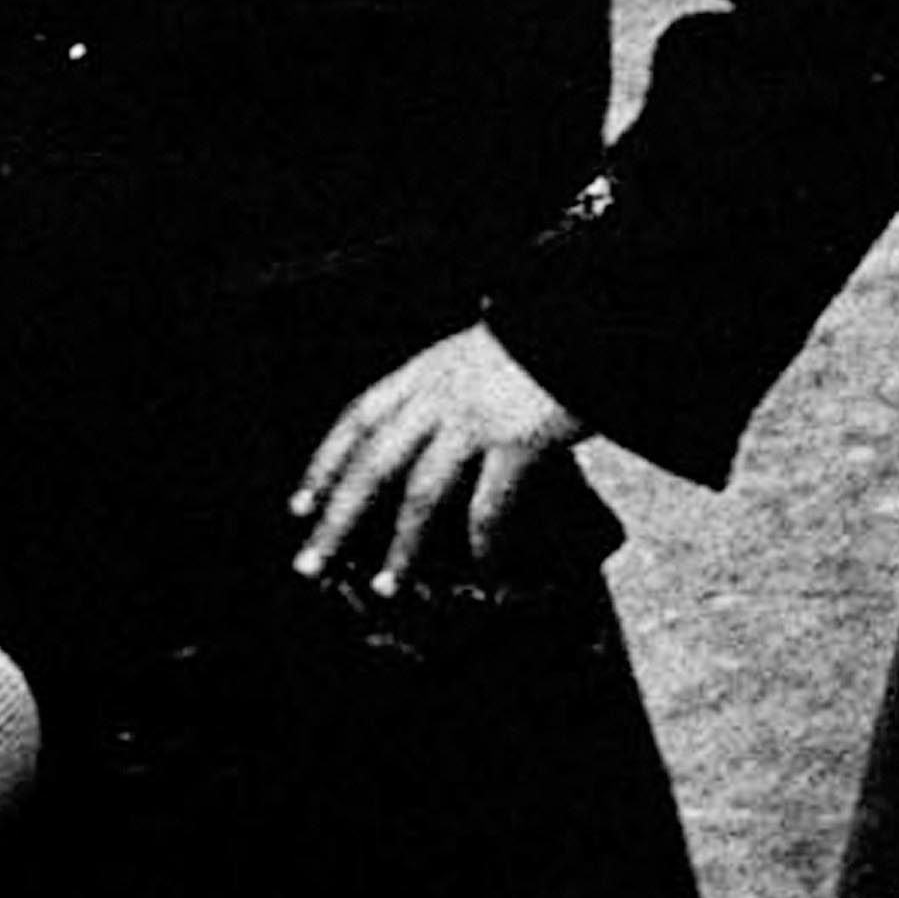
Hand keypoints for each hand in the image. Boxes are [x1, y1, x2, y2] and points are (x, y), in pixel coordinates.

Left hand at [290, 326, 585, 593]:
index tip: (301, 504)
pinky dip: (484, 544)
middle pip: (373, 464)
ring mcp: (477, 416)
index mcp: (429, 366)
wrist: (597, 310)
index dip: (324, 464)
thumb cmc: (551, 331)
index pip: (358, 417)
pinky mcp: (518, 441)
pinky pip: (489, 506)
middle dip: (338, 519)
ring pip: (420, 494)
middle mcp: (441, 392)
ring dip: (401, 547)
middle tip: (311, 563)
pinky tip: (484, 570)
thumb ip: (461, 381)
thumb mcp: (488, 345)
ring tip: (389, 587)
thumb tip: (449, 424)